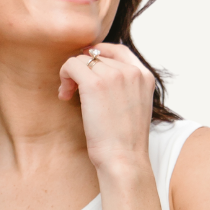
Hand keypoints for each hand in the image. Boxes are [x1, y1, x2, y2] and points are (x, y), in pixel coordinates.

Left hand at [58, 43, 155, 169]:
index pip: (118, 49)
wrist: (123, 159)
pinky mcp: (95, 83)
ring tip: (68, 96)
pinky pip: (71, 65)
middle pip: (97, 56)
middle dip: (83, 72)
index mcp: (145, 76)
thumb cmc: (125, 141)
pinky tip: (64, 95)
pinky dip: (64, 76)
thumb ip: (125, 86)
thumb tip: (98, 70)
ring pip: (82, 60)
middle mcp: (132, 71)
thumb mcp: (134, 107)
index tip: (85, 69)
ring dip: (71, 76)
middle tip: (74, 93)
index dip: (98, 54)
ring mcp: (115, 75)